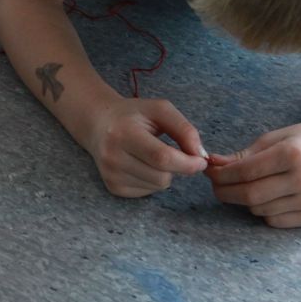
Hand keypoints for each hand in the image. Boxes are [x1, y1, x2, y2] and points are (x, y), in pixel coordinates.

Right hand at [87, 98, 208, 197]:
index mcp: (123, 133)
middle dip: (178, 167)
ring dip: (165, 173)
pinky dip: (153, 180)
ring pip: (157, 186)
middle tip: (175, 152)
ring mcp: (111, 175)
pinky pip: (148, 191)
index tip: (201, 161)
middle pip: (161, 176)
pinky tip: (142, 164)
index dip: (187, 163)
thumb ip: (184, 129)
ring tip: (153, 155)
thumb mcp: (160, 110)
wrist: (99, 124)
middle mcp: (112, 157)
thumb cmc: (133, 115)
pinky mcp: (113, 187)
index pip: (161, 157)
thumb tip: (200, 156)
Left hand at [205, 120, 300, 227]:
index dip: (222, 175)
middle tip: (216, 185)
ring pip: (259, 210)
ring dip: (244, 201)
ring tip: (245, 186)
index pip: (245, 172)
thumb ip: (242, 156)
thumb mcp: (272, 140)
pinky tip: (267, 196)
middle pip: (250, 195)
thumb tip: (211, 165)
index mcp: (293, 155)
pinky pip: (273, 220)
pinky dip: (262, 210)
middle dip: (225, 191)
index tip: (210, 172)